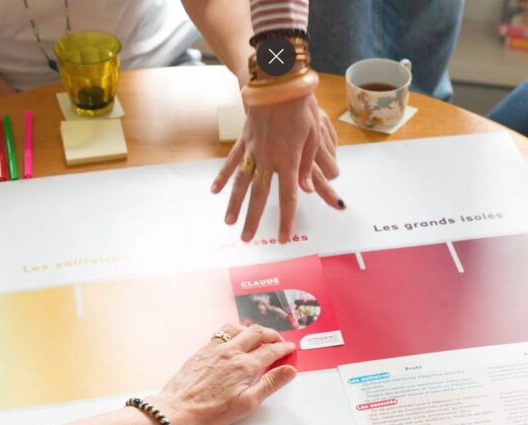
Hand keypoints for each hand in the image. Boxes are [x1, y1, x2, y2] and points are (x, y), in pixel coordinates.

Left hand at [148, 324, 296, 424]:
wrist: (177, 410)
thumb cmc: (210, 412)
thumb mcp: (247, 404)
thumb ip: (270, 384)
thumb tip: (289, 370)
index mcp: (245, 366)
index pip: (271, 350)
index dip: (284, 348)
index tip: (290, 349)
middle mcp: (231, 352)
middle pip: (257, 333)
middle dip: (272, 334)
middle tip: (279, 341)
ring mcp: (215, 349)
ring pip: (239, 328)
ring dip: (253, 329)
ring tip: (259, 337)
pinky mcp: (202, 350)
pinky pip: (222, 332)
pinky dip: (235, 332)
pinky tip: (234, 339)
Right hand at [212, 93, 342, 242]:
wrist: (279, 81)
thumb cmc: (301, 107)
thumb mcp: (313, 136)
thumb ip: (307, 166)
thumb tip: (307, 190)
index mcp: (288, 161)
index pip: (288, 198)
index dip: (286, 220)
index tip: (283, 237)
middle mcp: (268, 159)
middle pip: (260, 196)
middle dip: (254, 220)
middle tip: (247, 239)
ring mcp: (253, 150)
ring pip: (242, 183)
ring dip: (235, 205)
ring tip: (229, 223)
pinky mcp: (244, 140)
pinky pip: (232, 162)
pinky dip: (223, 177)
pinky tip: (214, 191)